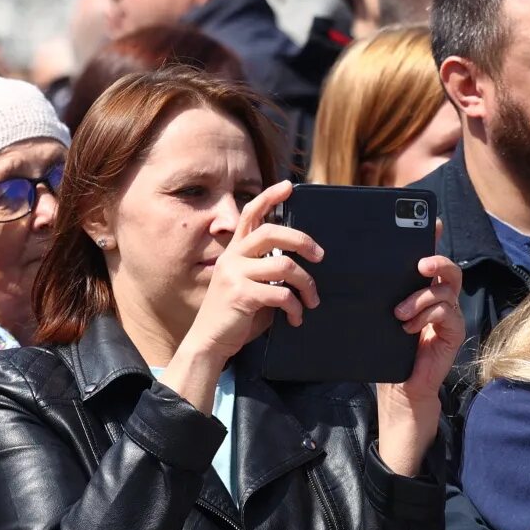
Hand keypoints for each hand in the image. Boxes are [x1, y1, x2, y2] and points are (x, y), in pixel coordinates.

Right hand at [165, 181, 320, 391]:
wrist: (209, 342)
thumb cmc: (234, 315)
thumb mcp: (247, 285)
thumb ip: (264, 271)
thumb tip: (297, 267)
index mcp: (234, 251)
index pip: (250, 215)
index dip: (269, 197)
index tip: (288, 186)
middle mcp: (233, 257)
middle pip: (272, 232)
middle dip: (302, 240)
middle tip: (320, 256)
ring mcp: (235, 275)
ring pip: (284, 265)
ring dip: (305, 284)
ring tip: (312, 300)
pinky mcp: (241, 295)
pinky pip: (280, 294)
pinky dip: (295, 307)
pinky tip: (296, 318)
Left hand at [373, 251, 463, 474]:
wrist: (400, 388)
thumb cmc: (388, 349)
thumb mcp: (381, 315)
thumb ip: (383, 293)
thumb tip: (362, 266)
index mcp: (421, 290)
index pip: (430, 258)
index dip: (432, 237)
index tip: (429, 221)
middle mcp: (439, 299)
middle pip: (448, 268)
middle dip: (436, 260)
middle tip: (419, 264)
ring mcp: (448, 315)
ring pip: (445, 290)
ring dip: (420, 298)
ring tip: (399, 314)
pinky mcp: (453, 332)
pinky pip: (446, 312)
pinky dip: (426, 316)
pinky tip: (409, 328)